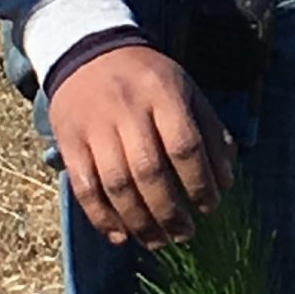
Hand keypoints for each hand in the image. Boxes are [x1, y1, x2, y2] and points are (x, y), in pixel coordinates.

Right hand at [47, 43, 236, 249]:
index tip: (210, 206)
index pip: (185, 146)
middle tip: (186, 233)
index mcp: (162, 93)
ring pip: (116, 185)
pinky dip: (101, 218)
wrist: (87, 52)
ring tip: (158, 241)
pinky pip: (84, 187)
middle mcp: (126, 110)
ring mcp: (94, 127)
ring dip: (139, 222)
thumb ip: (210, 132)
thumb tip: (226, 180)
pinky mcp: (68, 141)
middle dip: (170, 211)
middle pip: (149, 171)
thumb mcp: (186, 90)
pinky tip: (120, 237)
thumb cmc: (148, 78)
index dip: (199, 182)